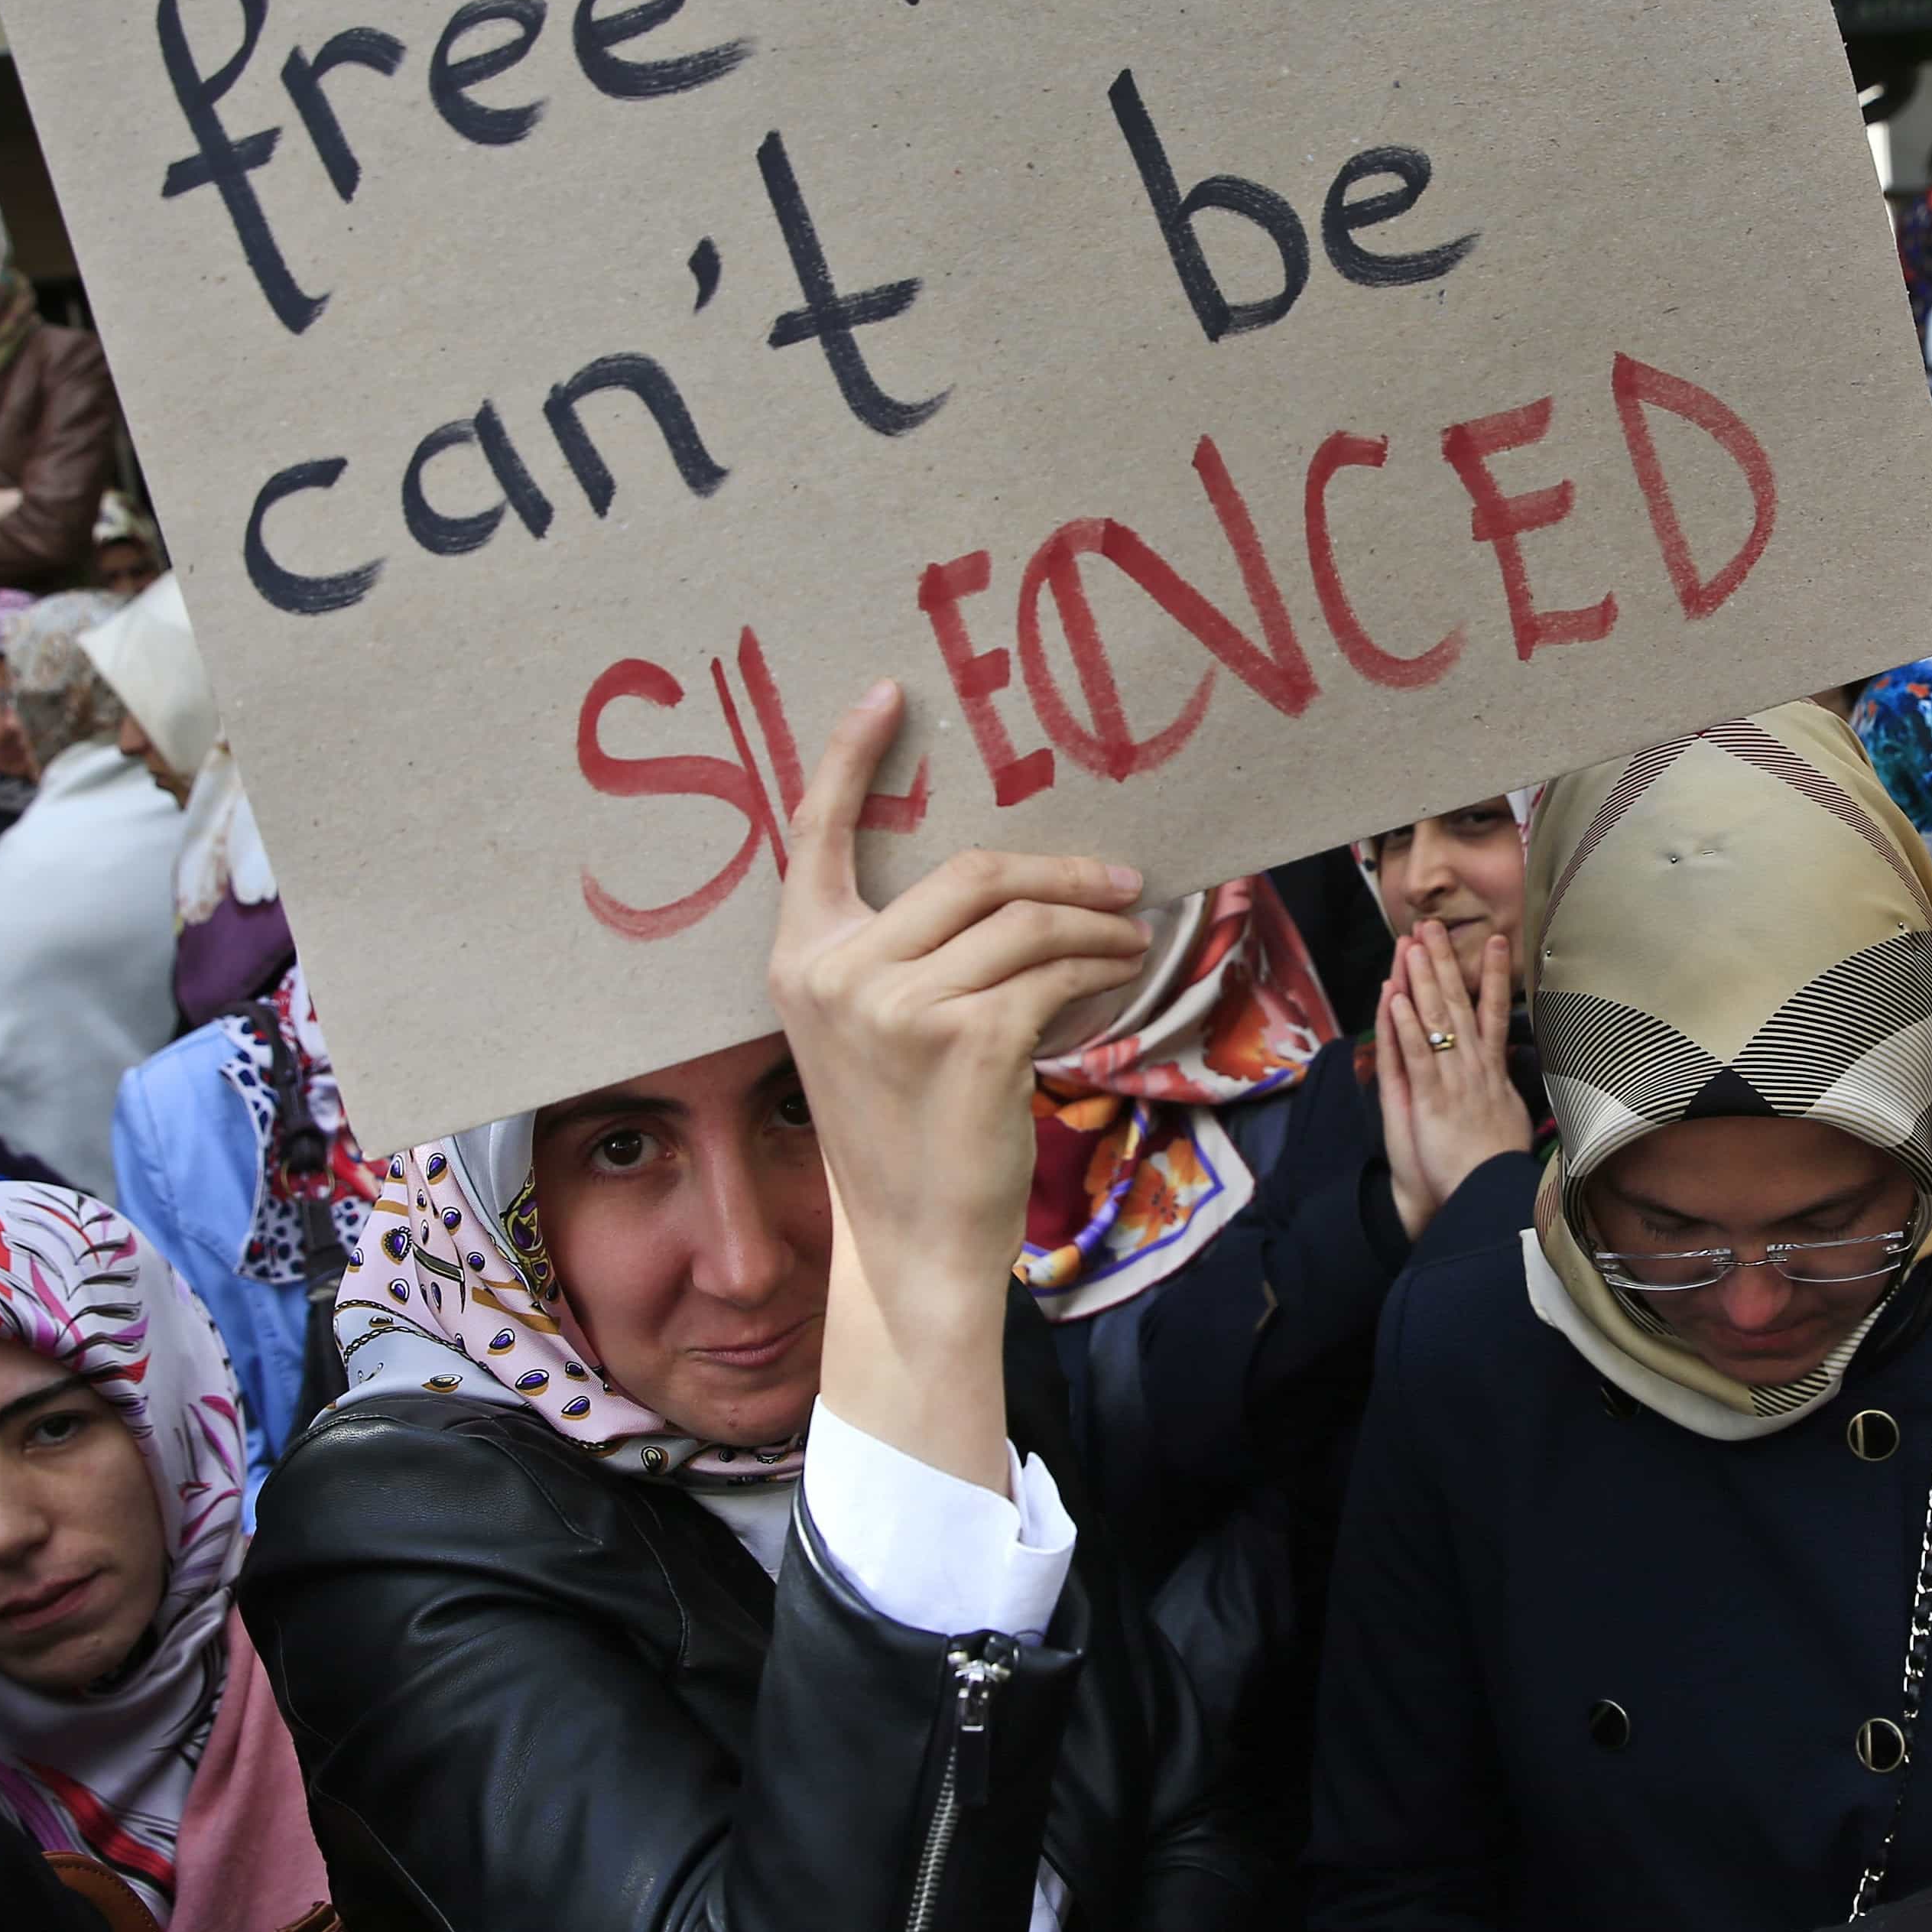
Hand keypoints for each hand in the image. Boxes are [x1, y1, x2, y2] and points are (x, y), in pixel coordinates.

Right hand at [768, 680, 1147, 1488]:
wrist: (913, 1238)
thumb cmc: (904, 1130)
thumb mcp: (871, 1030)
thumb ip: (902, 952)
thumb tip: (1005, 882)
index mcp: (801, 956)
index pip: (815, 832)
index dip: (848, 756)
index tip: (888, 693)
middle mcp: (839, 971)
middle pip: (973, 870)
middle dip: (1062, 873)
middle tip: (1121, 885)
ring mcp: (900, 1002)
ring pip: (1028, 922)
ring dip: (1097, 926)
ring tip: (1130, 941)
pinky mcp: (970, 1036)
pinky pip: (1057, 972)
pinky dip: (1100, 971)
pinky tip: (1116, 983)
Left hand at [1374, 922, 1531, 1238]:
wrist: (1485, 1199)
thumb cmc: (1492, 1165)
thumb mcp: (1509, 1117)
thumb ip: (1505, 1084)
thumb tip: (1511, 1059)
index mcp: (1493, 1073)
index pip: (1493, 1014)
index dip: (1492, 976)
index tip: (1493, 940)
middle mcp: (1475, 1069)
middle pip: (1459, 1005)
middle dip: (1444, 963)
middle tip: (1432, 926)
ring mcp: (1453, 1082)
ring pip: (1436, 1021)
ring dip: (1421, 981)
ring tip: (1411, 944)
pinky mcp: (1430, 1101)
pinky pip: (1416, 1056)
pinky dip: (1406, 1026)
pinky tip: (1396, 998)